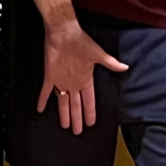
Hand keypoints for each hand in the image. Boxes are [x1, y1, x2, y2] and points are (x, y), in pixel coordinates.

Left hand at [39, 16, 127, 133]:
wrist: (64, 33)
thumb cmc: (82, 42)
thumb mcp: (98, 55)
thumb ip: (111, 63)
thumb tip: (126, 67)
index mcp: (85, 79)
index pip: (89, 100)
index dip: (90, 112)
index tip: (91, 123)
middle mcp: (74, 83)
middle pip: (76, 105)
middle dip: (77, 119)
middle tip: (77, 132)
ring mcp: (61, 80)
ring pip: (63, 102)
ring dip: (64, 114)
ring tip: (65, 126)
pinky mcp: (50, 76)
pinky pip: (46, 91)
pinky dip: (42, 100)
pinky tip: (40, 109)